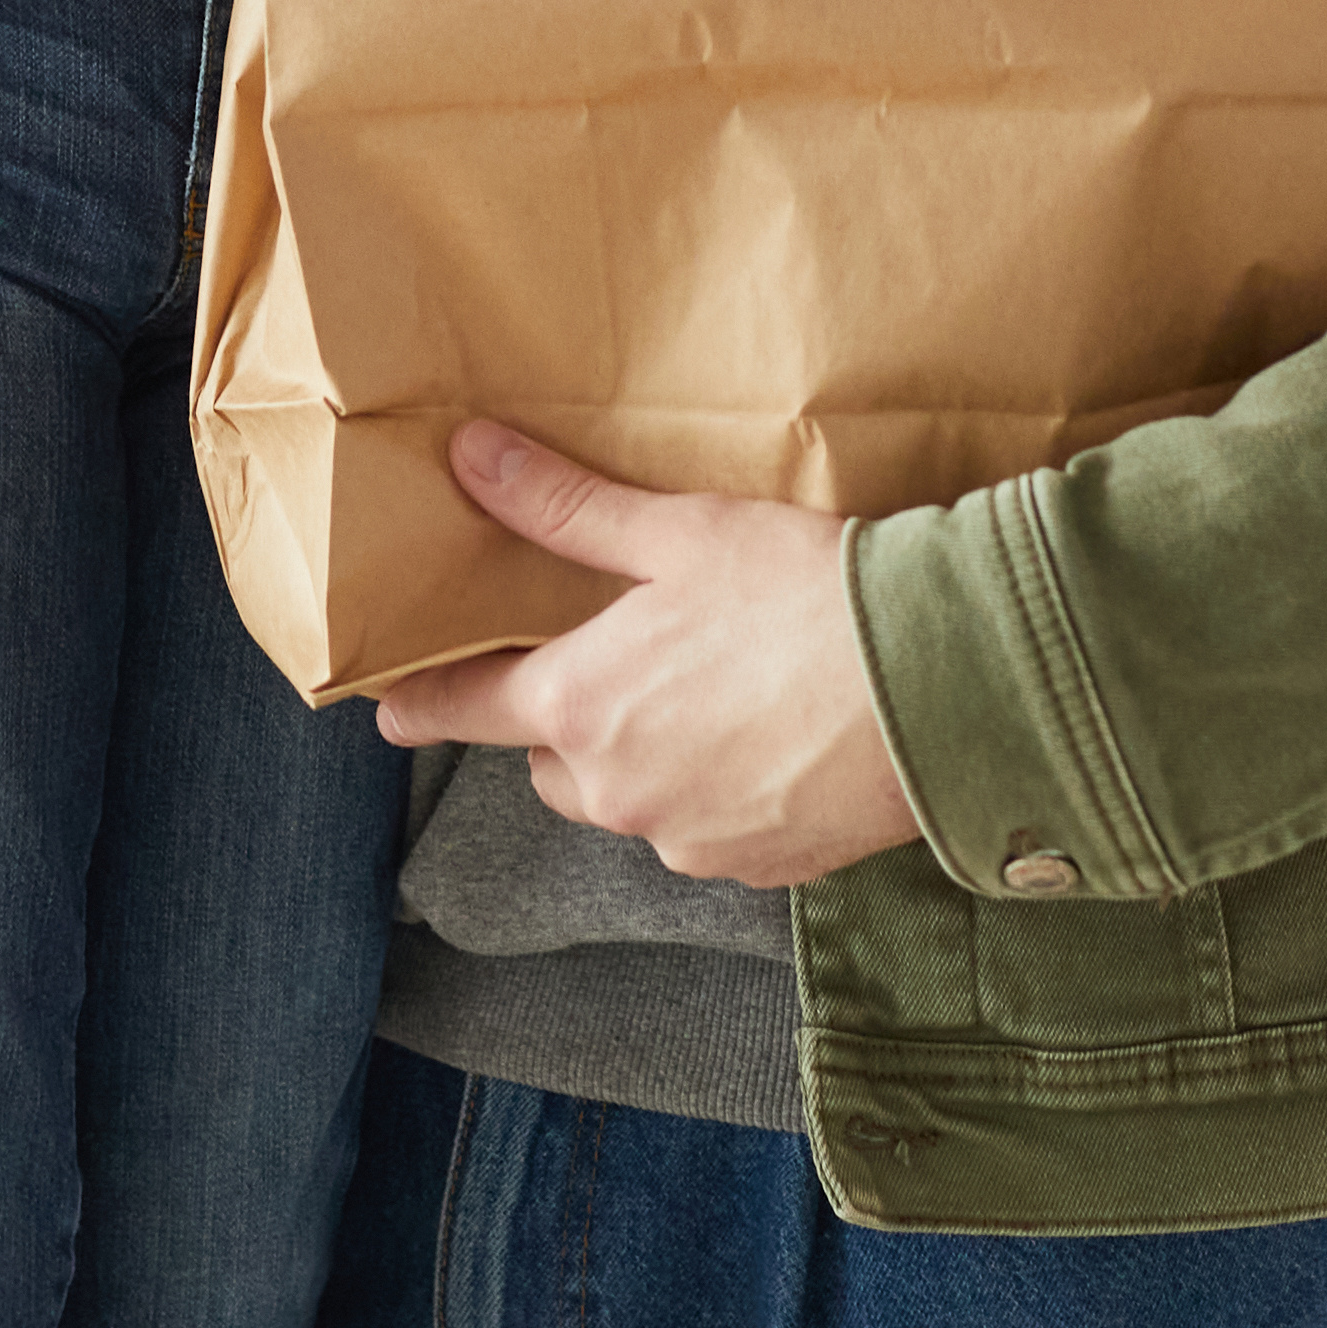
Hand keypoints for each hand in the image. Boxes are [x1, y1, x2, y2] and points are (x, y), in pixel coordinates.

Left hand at [370, 421, 922, 891]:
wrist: (935, 684)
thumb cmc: (802, 596)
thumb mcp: (676, 533)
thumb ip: (564, 506)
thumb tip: (472, 457)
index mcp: (579, 705)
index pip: (465, 708)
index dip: (423, 701)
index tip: (390, 708)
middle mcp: (617, 791)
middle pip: (552, 759)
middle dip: (568, 718)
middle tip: (622, 662)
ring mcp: (687, 839)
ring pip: (628, 800)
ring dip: (642, 761)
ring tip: (709, 697)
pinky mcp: (757, 870)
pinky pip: (705, 831)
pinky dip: (718, 794)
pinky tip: (770, 741)